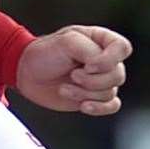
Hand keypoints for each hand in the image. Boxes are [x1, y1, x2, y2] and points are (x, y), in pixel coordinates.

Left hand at [13, 25, 130, 115]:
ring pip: (110, 92)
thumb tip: (102, 68)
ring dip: (85, 94)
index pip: (123, 48)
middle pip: (118, 75)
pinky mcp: (94, 98)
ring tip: (65, 87)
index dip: (109, 60)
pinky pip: (112, 106)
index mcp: (101, 40)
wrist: (27, 73)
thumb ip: (89, 50)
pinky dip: (98, 108)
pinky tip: (83, 105)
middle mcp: (104, 60)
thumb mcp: (66, 42)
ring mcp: (100, 80)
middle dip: (92, 80)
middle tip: (72, 76)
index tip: (88, 65)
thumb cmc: (45, 53)